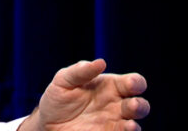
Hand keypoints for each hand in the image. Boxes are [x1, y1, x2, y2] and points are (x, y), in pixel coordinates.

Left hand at [21, 59, 148, 130]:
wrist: (48, 122)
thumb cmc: (58, 98)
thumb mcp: (64, 80)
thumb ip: (80, 71)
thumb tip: (101, 62)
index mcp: (111, 86)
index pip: (133, 83)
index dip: (136, 82)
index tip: (131, 83)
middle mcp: (117, 105)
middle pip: (139, 105)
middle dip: (140, 106)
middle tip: (133, 105)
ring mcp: (113, 123)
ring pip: (134, 125)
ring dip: (134, 125)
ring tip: (130, 125)